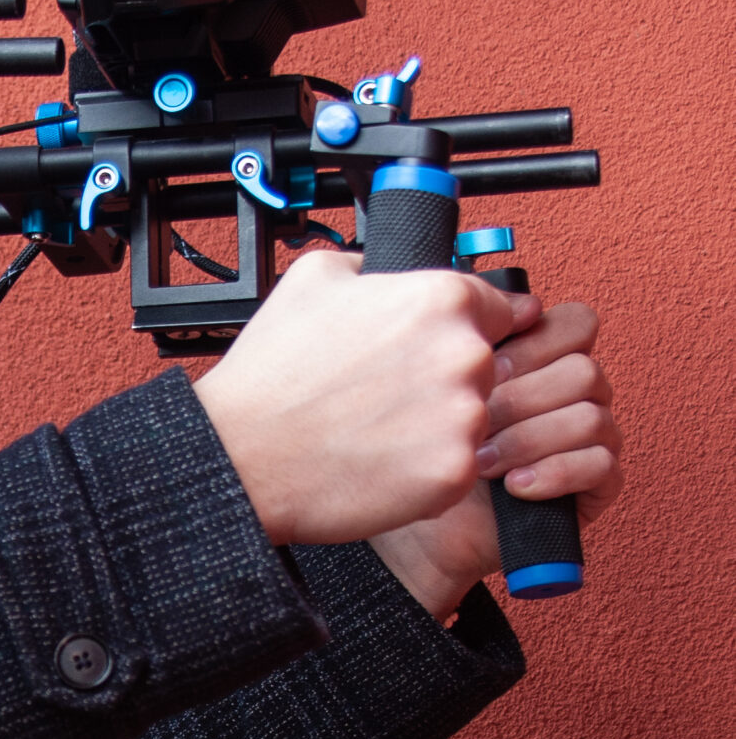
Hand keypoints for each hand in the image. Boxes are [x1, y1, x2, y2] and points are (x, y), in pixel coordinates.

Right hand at [196, 249, 523, 544]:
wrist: (242, 454)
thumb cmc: (271, 375)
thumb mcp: (312, 278)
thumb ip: (371, 266)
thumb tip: (385, 271)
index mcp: (440, 299)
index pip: (496, 307)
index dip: (465, 327)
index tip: (444, 347)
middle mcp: (463, 353)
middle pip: (484, 366)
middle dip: (443, 379)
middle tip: (387, 393)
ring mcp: (462, 417)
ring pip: (470, 418)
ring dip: (436, 425)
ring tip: (377, 428)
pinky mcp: (453, 472)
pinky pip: (456, 466)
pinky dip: (425, 468)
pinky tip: (380, 458)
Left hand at [369, 298, 623, 617]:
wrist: (416, 530)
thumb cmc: (417, 449)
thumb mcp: (422, 380)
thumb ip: (444, 332)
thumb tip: (448, 288)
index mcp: (542, 356)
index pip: (572, 321)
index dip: (534, 340)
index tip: (484, 365)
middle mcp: (573, 391)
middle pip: (582, 368)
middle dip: (521, 396)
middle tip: (474, 418)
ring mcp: (590, 436)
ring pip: (590, 415)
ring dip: (529, 437)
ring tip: (479, 460)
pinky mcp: (597, 484)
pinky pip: (602, 464)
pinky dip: (556, 471)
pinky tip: (513, 485)